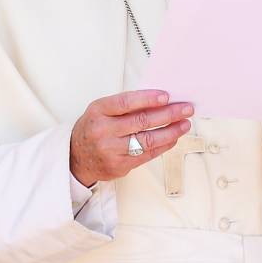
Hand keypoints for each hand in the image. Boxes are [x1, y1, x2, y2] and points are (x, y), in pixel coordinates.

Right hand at [70, 89, 192, 186]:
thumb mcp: (101, 110)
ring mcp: (111, 150)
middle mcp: (103, 131)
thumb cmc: (94, 129)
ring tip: (185, 124)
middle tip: (185, 109)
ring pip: (147, 140)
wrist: (76, 158)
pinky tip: (173, 138)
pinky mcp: (119, 166)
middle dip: (168, 114)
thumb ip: (125, 106)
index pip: (125, 102)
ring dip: (170, 131)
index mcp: (98, 111)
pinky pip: (147, 155)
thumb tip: (159, 100)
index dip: (148, 99)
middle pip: (141, 121)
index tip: (167, 96)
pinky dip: (163, 146)